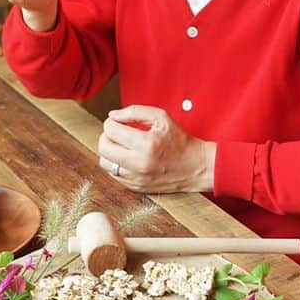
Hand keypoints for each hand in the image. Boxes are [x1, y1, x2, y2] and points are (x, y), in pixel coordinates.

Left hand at [98, 104, 214, 192]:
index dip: (111, 122)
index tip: (117, 122)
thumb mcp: (162, 118)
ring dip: (110, 152)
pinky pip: (114, 175)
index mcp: (146, 143)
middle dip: (106, 136)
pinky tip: (129, 158)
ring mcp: (136, 178)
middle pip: (104, 148)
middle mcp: (139, 163)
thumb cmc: (180, 140)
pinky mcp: (135, 187)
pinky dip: (117, 164)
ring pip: (105, 163)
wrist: (195, 166)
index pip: (111, 130)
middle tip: (116, 133)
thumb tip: (113, 115)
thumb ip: (135, 112)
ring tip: (122, 146)